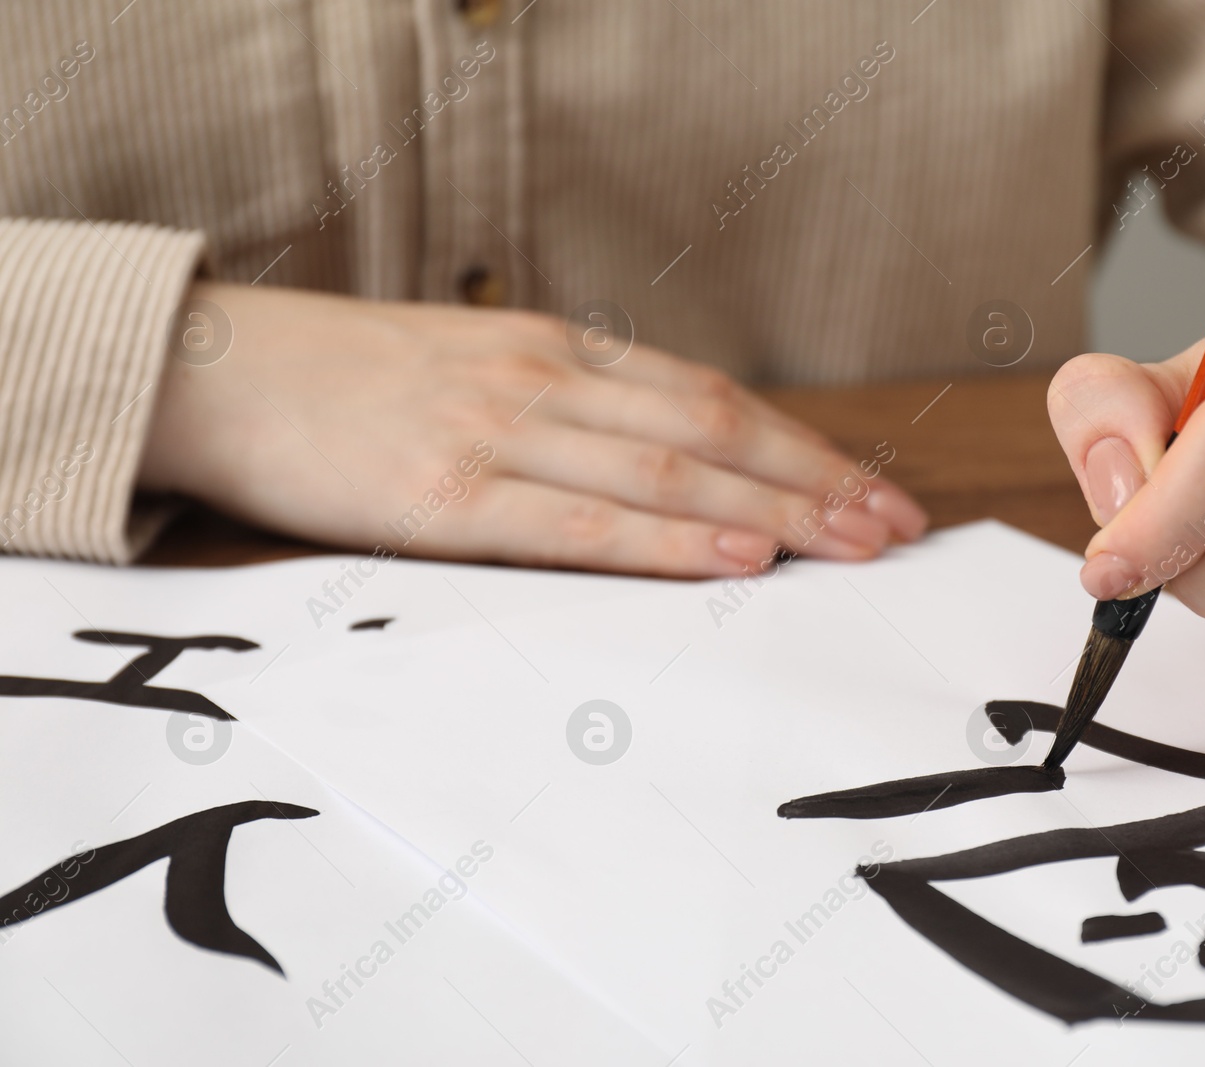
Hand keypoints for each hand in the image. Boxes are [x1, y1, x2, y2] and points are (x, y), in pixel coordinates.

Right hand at [140, 282, 925, 575]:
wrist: (221, 373)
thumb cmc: (356, 384)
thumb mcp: (480, 371)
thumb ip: (570, 409)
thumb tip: (669, 468)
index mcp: (560, 351)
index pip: (712, 398)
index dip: (804, 444)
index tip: (872, 487)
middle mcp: (547, 382)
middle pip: (715, 432)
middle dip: (817, 482)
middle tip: (897, 526)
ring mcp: (499, 435)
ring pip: (669, 473)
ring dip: (774, 511)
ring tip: (853, 546)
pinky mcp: (445, 499)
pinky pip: (581, 523)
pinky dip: (669, 543)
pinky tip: (736, 559)